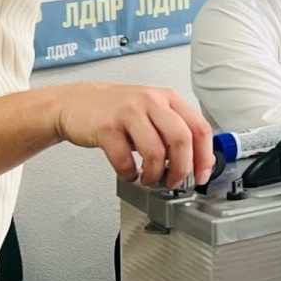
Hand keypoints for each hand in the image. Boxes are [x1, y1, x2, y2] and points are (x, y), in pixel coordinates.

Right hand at [50, 82, 214, 187]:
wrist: (75, 102)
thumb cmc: (117, 109)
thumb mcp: (152, 110)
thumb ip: (173, 129)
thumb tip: (196, 162)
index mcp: (168, 98)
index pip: (199, 127)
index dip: (205, 156)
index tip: (202, 175)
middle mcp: (150, 101)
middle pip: (181, 139)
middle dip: (182, 169)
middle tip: (175, 182)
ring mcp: (128, 112)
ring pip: (155, 151)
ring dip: (155, 174)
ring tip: (149, 179)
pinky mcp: (106, 126)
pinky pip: (125, 159)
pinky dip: (129, 174)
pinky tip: (128, 173)